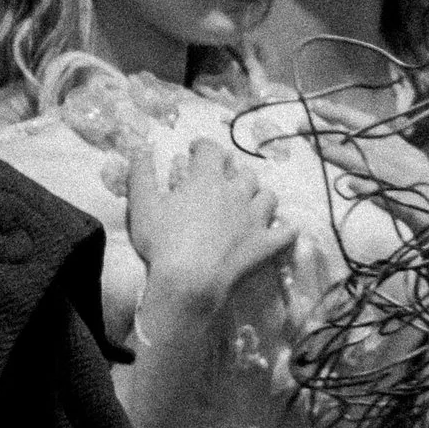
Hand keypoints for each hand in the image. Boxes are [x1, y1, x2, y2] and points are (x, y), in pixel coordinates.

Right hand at [125, 128, 291, 320]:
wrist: (189, 282)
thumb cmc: (163, 242)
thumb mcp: (142, 205)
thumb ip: (141, 173)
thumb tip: (142, 148)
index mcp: (207, 180)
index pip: (211, 150)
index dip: (203, 146)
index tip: (195, 150)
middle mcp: (236, 193)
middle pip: (244, 172)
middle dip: (234, 172)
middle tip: (223, 180)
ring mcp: (255, 219)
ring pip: (268, 196)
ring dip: (259, 195)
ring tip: (249, 202)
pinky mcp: (266, 244)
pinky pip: (287, 231)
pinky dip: (286, 228)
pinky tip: (282, 229)